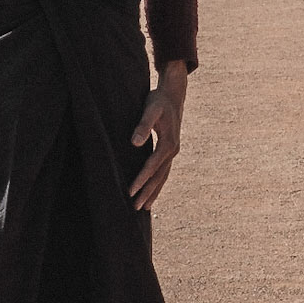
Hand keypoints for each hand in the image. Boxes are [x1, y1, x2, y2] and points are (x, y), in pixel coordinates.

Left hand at [128, 62, 187, 210]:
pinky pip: (164, 170)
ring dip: (154, 191)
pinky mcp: (170, 149)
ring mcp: (173, 151)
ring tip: (144, 207)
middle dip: (147, 192)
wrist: (173, 94)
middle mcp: (173, 150)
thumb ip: (143, 125)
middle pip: (159, 176)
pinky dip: (158, 182)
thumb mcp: (150, 109)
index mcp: (168, 143)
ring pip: (163, 176)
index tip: (130, 191)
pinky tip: (152, 190)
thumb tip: (134, 143)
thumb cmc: (158, 100)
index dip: (141, 180)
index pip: (152, 167)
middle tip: (135, 208)